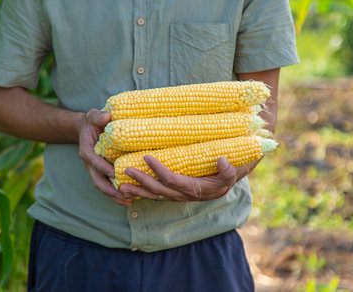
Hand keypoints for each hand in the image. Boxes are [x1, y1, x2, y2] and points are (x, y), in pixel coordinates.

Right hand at [77, 108, 132, 205]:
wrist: (87, 129)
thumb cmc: (92, 122)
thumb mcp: (93, 116)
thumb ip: (98, 116)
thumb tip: (106, 116)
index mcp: (87, 151)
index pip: (93, 161)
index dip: (103, 168)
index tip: (114, 173)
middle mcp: (90, 163)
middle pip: (97, 180)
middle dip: (109, 190)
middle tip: (124, 195)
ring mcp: (96, 170)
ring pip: (103, 186)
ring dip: (115, 196)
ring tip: (129, 201)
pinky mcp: (102, 173)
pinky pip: (109, 185)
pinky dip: (117, 194)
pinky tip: (130, 198)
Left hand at [119, 155, 241, 201]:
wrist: (226, 182)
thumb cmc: (227, 174)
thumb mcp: (233, 172)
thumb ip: (229, 170)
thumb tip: (221, 160)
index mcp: (194, 189)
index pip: (172, 180)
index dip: (158, 170)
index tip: (146, 156)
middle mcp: (182, 195)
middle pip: (158, 190)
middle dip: (141, 181)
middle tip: (126, 171)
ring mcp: (176, 195)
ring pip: (154, 195)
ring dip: (137, 191)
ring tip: (120, 186)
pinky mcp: (172, 193)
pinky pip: (155, 194)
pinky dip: (142, 192)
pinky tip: (129, 189)